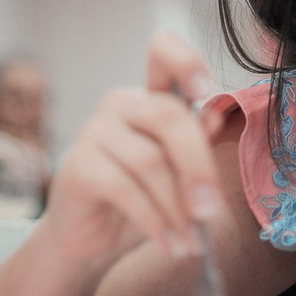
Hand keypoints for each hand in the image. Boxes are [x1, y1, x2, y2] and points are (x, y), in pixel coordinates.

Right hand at [46, 31, 222, 264]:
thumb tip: (216, 116)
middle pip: (169, 117)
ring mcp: (94, 130)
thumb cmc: (140, 200)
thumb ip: (196, 143)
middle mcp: (120, 104)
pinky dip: (155, 222)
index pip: (162, 53)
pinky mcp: (79, 165)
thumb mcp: (177, 173)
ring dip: (177, 208)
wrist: (88, 242)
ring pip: (151, 161)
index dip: (186, 61)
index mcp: (148, 97)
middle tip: (210, 211)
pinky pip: (127, 190)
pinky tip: (169, 243)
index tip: (206, 91)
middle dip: (198, 168)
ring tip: (189, 240)